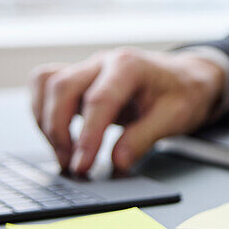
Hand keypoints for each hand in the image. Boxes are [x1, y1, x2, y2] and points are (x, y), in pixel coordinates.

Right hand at [30, 47, 225, 174]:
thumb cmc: (183, 92)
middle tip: (72, 166)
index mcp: (130, 65)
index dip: (87, 136)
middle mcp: (103, 62)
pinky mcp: (79, 79)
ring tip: (64, 155)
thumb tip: (117, 161)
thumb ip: (144, 138)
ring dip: (47, 122)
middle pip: (63, 87)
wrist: (186, 77)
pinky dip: (43, 110)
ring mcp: (88, 68)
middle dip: (59, 130)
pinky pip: (45, 84)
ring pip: (47, 83)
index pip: (98, 100)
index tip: (82, 165)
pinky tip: (57, 135)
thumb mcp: (176, 117)